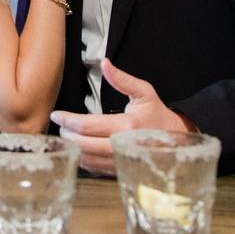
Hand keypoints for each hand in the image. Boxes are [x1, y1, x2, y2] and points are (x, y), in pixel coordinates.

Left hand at [50, 59, 189, 175]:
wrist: (177, 140)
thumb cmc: (158, 115)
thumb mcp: (144, 92)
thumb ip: (122, 79)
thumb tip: (104, 63)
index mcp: (126, 125)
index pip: (87, 125)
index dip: (68, 120)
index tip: (57, 114)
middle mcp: (121, 146)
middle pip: (83, 145)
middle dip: (67, 134)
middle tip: (61, 125)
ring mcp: (120, 161)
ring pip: (87, 160)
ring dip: (72, 148)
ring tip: (68, 136)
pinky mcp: (120, 170)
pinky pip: (95, 169)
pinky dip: (83, 159)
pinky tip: (79, 149)